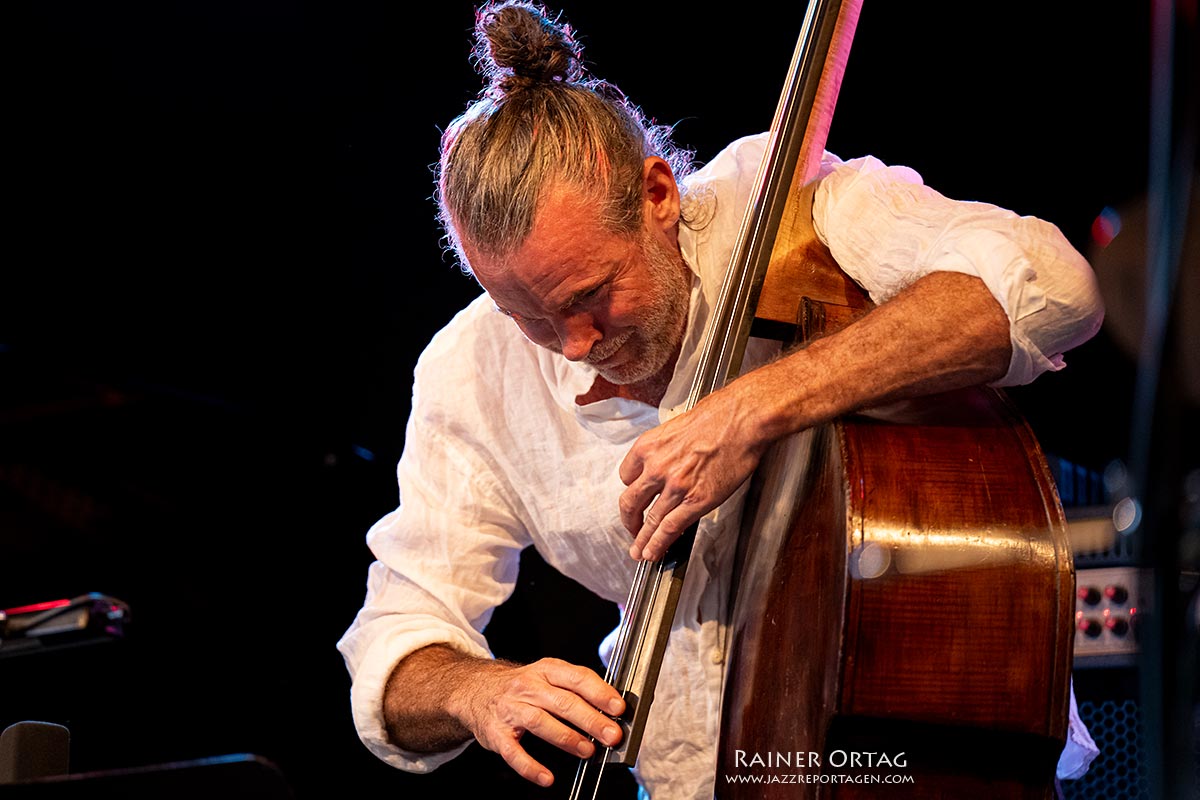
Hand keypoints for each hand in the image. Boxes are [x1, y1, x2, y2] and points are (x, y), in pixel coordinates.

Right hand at [451, 657, 624, 787]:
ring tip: (588, 751)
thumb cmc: (522, 687)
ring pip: (540, 722)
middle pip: (562, 701)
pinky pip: (514, 752)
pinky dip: (530, 766)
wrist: (476, 691)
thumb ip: (576, 689)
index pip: (577, 678)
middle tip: (612, 735)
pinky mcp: (497, 734)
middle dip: (590, 719)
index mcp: (546, 670)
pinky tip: (547, 777)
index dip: (600, 692)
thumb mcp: (547, 676)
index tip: (618, 707)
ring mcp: (511, 709)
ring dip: (567, 737)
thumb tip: (610, 709)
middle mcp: (528, 687)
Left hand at [618, 386, 767, 560]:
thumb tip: (668, 460)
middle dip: (629, 521)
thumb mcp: (678, 427)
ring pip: (650, 521)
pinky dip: (659, 544)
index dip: (632, 490)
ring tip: (639, 553)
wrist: (742, 419)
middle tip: (631, 529)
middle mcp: (656, 467)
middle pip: (631, 502)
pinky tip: (654, 552)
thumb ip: (667, 448)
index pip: (626, 476)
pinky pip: (670, 528)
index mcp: (648, 446)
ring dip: (642, 541)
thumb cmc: (718, 416)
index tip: (636, 498)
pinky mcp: (696, 500)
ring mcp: (675, 486)